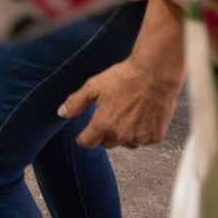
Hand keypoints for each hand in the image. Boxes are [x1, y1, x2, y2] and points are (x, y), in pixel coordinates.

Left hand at [58, 58, 181, 148]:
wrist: (155, 74)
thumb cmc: (125, 77)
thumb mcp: (94, 86)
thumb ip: (76, 102)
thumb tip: (62, 113)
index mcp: (104, 124)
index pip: (87, 142)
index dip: (83, 139)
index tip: (84, 135)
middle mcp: (122, 135)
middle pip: (106, 143)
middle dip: (103, 134)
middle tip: (108, 117)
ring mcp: (140, 138)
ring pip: (125, 143)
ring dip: (122, 134)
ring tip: (126, 115)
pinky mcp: (155, 137)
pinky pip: (143, 140)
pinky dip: (140, 132)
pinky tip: (141, 116)